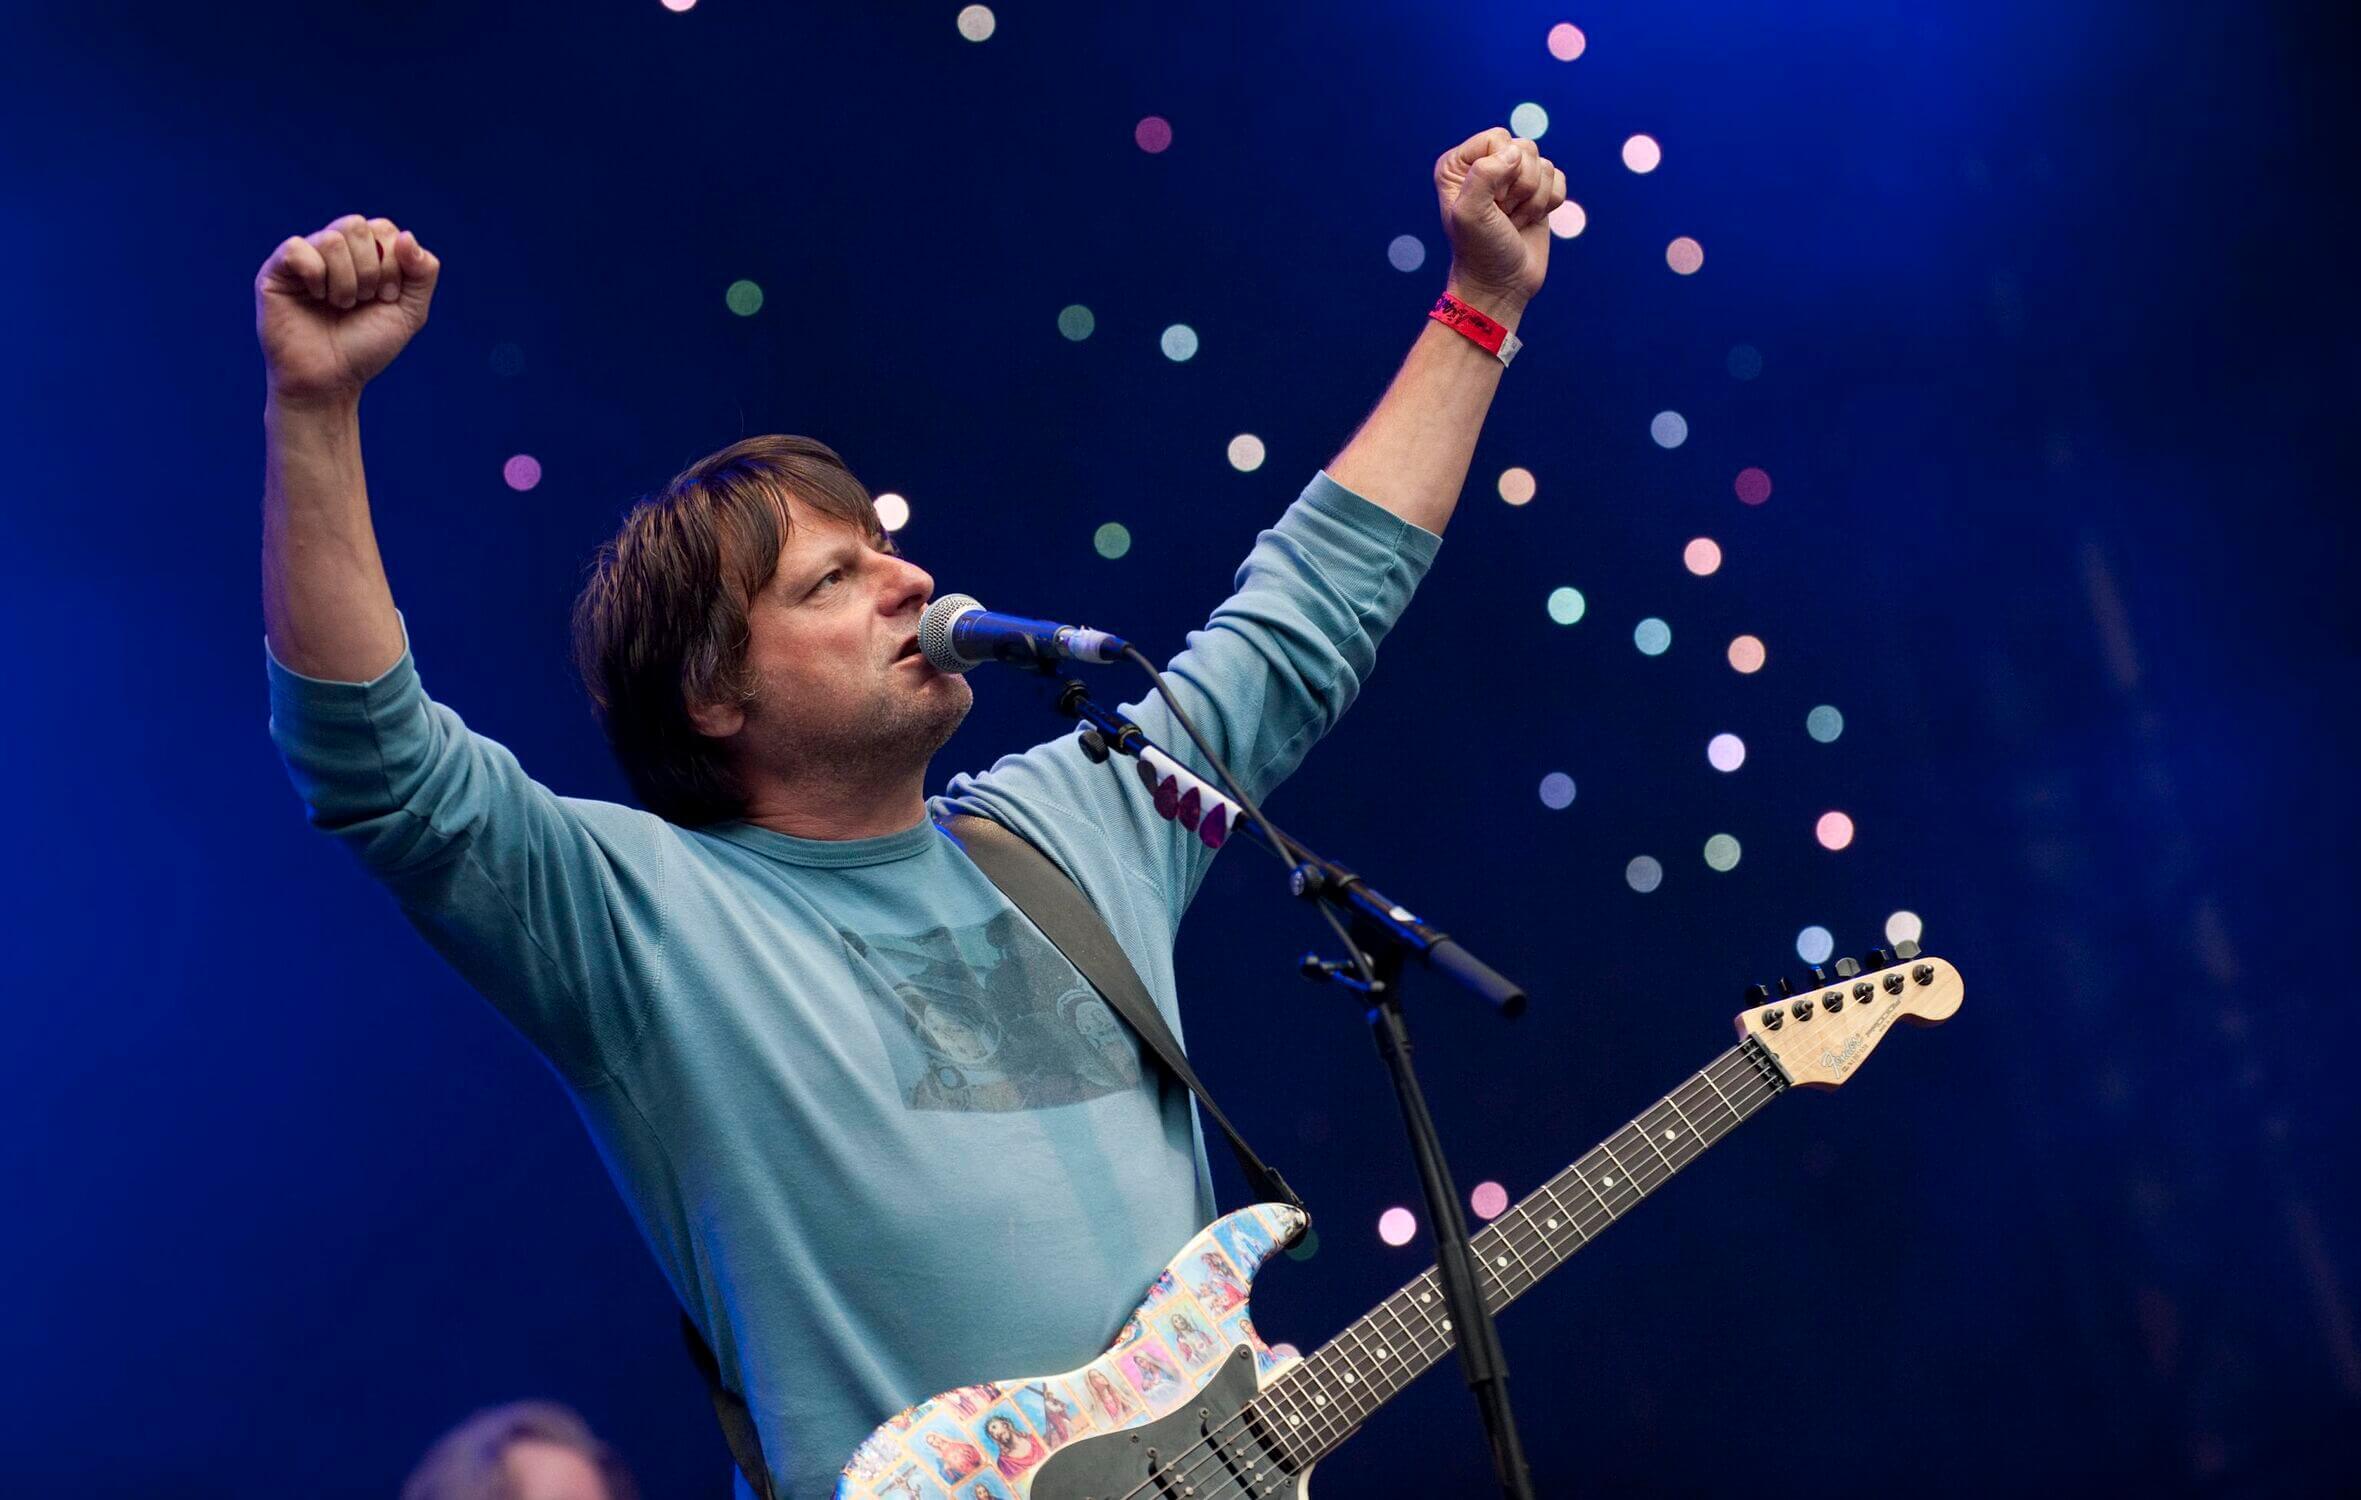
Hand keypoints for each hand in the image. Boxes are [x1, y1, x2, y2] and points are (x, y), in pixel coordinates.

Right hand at [254, 214, 439, 406]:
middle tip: (363, 301)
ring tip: (340, 305)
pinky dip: (316, 277)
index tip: (386, 297)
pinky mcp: (277, 269)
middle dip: (370, 270)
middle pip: (357, 225)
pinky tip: (315, 298)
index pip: (383, 228)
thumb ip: (423, 272)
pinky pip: (297, 248)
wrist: (331, 380)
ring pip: (331, 239)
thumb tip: (406, 236)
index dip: (393, 263)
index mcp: (365, 254)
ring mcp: (305, 256)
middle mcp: (334, 250)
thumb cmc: (366, 347)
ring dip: (345, 282)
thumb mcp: (410, 312)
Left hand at [1434, 128, 1565, 311]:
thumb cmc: (1480, 250)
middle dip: (1520, 187)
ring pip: (1545, 165)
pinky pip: (1560, 179)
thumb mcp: (1470, 213)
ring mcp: (1512, 178)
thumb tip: (1515, 152)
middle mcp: (1485, 165)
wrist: (1501, 285)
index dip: (1502, 170)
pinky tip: (1529, 221)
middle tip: (1502, 214)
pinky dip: (1550, 204)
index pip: (1497, 138)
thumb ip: (1484, 174)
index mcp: (1459, 164)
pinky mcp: (1537, 192)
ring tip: (1513, 221)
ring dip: (1534, 201)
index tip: (1490, 203)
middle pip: (1525, 148)